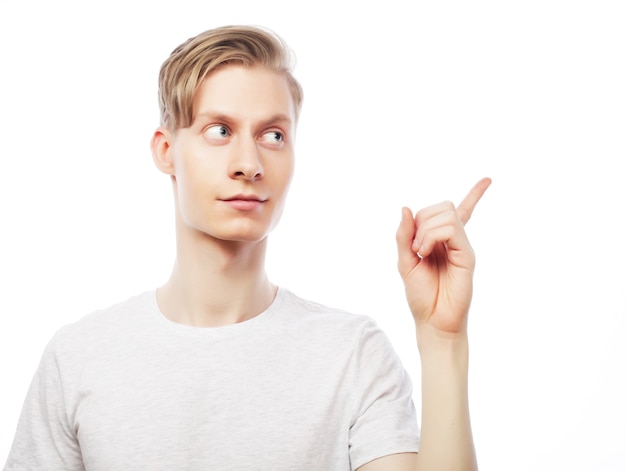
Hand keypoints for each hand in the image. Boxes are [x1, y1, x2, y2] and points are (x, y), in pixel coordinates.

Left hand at [396, 178, 490, 336]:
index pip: (460, 212)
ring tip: (420, 253)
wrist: (432, 320)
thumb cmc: (421, 295)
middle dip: (422, 220)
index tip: (488, 179)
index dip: (475, 195)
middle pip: (443, 206)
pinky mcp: (467, 255)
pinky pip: (451, 229)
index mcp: (442, 240)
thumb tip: (406, 208)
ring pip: (447, 215)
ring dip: (425, 230)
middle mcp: (455, 241)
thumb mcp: (404, 261)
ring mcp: (462, 247)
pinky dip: (431, 236)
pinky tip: (425, 253)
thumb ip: (403, 235)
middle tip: (415, 246)